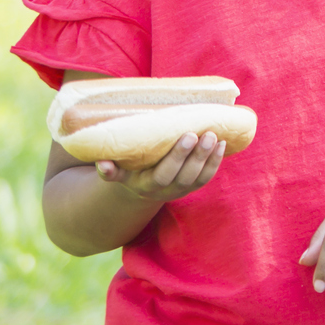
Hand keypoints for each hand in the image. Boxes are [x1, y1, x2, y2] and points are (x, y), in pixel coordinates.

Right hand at [92, 132, 226, 202]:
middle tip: (202, 133)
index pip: (163, 175)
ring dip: (208, 157)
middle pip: (184, 175)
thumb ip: (111, 169)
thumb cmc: (130, 170)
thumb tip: (102, 163)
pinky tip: (221, 143)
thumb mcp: (119, 171)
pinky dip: (216, 161)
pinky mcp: (193, 186)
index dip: (177, 157)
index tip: (187, 135)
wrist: (142, 186)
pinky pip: (207, 177)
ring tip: (213, 136)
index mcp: (146, 185)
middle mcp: (165, 190)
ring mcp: (181, 189)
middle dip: (195, 154)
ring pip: (198, 177)